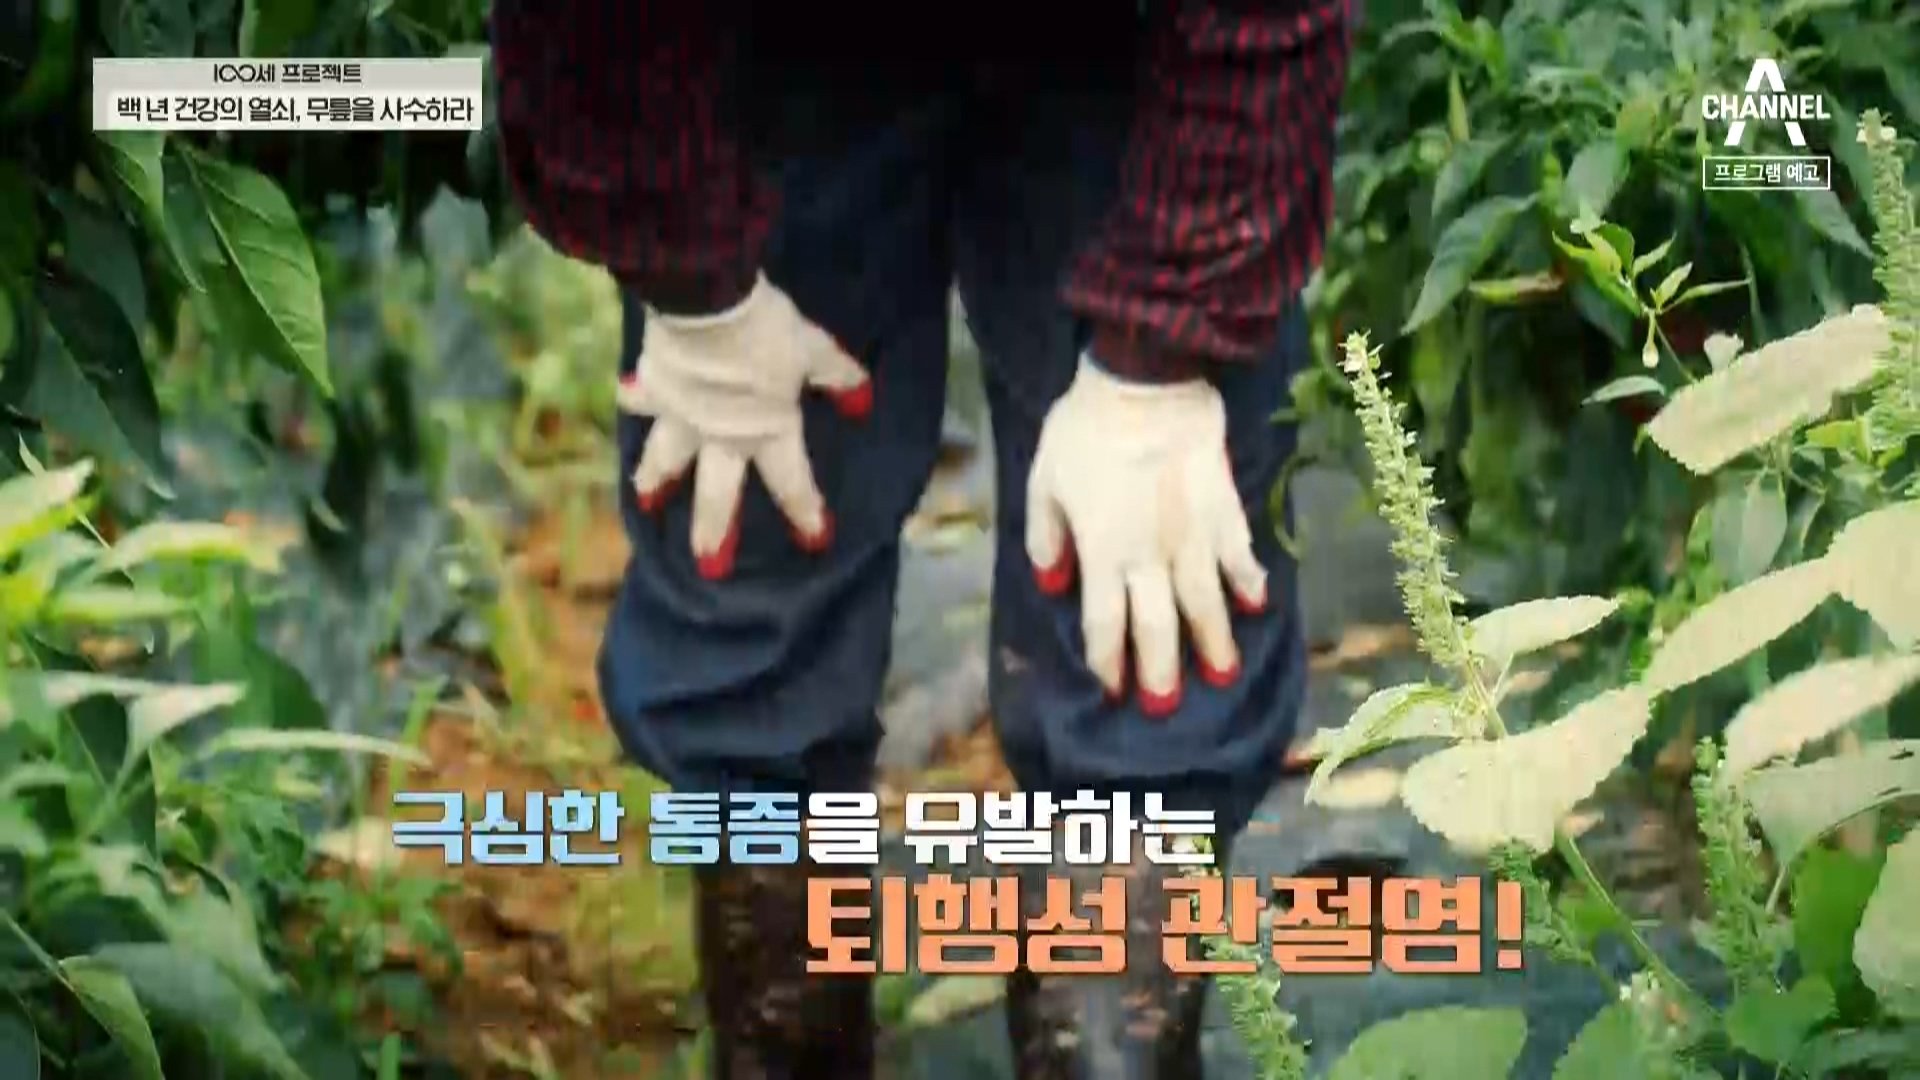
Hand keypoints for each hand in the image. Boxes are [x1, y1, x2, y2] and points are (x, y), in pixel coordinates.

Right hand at [617, 274, 871, 578]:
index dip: (804, 512)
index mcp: (767, 432)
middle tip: (708, 565)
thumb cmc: (767, 332)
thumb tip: (863, 402)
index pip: (791, 483)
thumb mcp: (813, 350)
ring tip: (645, 501)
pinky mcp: (653, 386)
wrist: (704, 304)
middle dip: (713, 530)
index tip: (814, 541)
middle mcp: (721, 436)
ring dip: (655, 479)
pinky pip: (643, 397)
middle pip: (717, 493)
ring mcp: (681, 416)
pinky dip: (635, 396)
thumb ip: (837, 378)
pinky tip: (625, 394)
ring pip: (666, 457)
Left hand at [1025, 357, 1268, 715]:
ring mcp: (1194, 535)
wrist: (1146, 382)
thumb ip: (1047, 538)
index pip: (1107, 624)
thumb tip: (1051, 584)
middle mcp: (1152, 556)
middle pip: (1159, 627)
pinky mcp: (1224, 507)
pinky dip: (1250, 580)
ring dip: (1214, 641)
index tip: (1113, 690)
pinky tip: (1258, 604)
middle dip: (1162, 670)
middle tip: (1166, 707)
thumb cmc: (1084, 430)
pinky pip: (1240, 553)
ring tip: (1223, 675)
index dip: (1109, 662)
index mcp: (1104, 553)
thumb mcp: (1043, 483)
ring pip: (1206, 602)